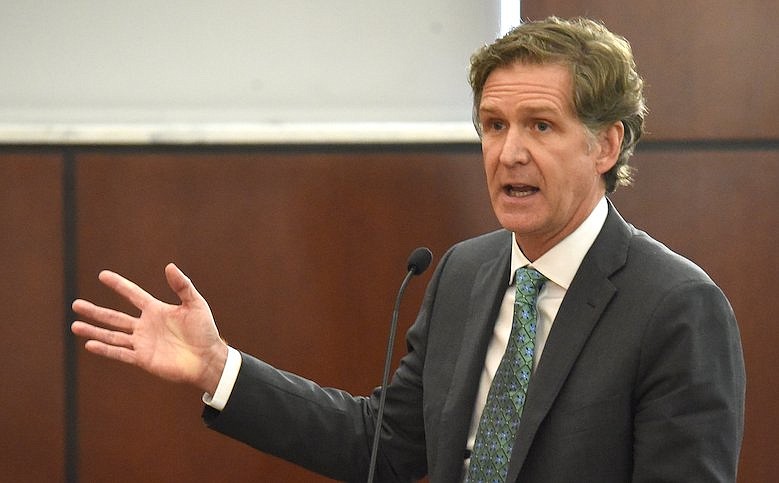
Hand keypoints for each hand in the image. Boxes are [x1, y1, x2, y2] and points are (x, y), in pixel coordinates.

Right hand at [71, 263, 227, 394]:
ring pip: (112, 335)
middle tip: (76, 304)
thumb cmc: (205, 330)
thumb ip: (182, 285)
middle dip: (95, 311)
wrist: (208, 358)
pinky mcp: (143, 359)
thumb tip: (169, 266)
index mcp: (156, 310)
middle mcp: (145, 326)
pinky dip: (105, 349)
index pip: (132, 294)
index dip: (118, 285)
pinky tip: (89, 344)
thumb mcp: (195, 304)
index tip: (102, 275)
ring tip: (75, 325)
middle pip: (115, 317)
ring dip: (94, 331)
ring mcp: (143, 343)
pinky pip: (120, 353)